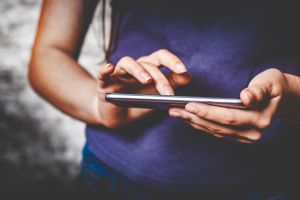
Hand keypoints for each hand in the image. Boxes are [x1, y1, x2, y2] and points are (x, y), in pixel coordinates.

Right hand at [96, 49, 191, 127]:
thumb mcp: (158, 96)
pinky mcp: (105, 83)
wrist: (119, 117)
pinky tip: (110, 68)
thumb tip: (188, 76)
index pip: (161, 58)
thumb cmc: (139, 103)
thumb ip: (172, 85)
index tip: (183, 71)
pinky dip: (105, 69)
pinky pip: (103, 73)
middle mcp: (135, 68)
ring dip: (139, 71)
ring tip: (147, 81)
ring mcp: (119, 74)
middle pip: (148, 63)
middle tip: (167, 93)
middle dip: (160, 77)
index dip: (173, 61)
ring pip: (128, 63)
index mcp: (149, 69)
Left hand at [169, 68, 287, 142]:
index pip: (229, 117)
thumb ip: (258, 90)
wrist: (278, 97)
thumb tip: (246, 98)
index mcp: (260, 120)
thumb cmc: (273, 86)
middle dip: (194, 117)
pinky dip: (200, 125)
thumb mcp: (270, 82)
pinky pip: (215, 132)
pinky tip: (186, 117)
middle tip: (173, 109)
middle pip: (217, 126)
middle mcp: (252, 133)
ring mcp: (244, 137)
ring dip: (193, 122)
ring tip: (175, 112)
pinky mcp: (237, 137)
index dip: (208, 112)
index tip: (189, 105)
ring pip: (214, 131)